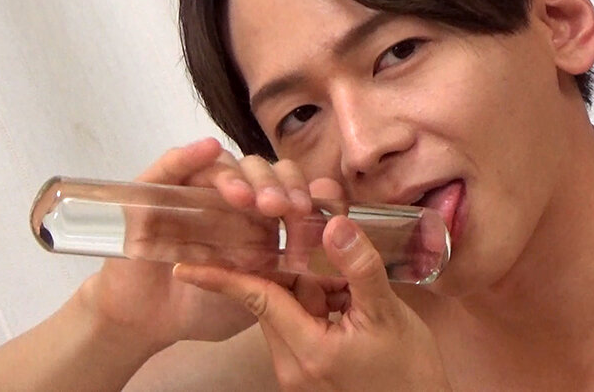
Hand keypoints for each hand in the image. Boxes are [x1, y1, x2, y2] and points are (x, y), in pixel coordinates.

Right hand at [78, 137, 311, 349]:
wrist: (150, 322)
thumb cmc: (208, 308)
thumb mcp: (260, 294)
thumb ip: (291, 271)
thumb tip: (328, 247)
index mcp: (262, 218)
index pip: (291, 189)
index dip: (306, 192)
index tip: (315, 211)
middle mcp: (232, 198)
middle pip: (264, 172)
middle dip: (279, 185)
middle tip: (284, 208)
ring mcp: (196, 191)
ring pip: (225, 164)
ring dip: (241, 177)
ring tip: (249, 200)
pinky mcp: (157, 192)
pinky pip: (174, 164)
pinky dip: (190, 155)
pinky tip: (207, 149)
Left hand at [173, 215, 451, 390]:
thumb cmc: (409, 371)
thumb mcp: (387, 313)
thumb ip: (359, 268)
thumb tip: (334, 223)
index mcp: (307, 349)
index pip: (257, 300)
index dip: (222, 278)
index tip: (185, 266)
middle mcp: (293, 362)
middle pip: (274, 297)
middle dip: (284, 261)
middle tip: (294, 222)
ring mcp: (301, 368)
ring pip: (290, 307)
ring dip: (306, 280)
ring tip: (332, 256)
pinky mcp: (312, 368)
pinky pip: (304, 322)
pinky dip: (317, 299)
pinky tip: (343, 287)